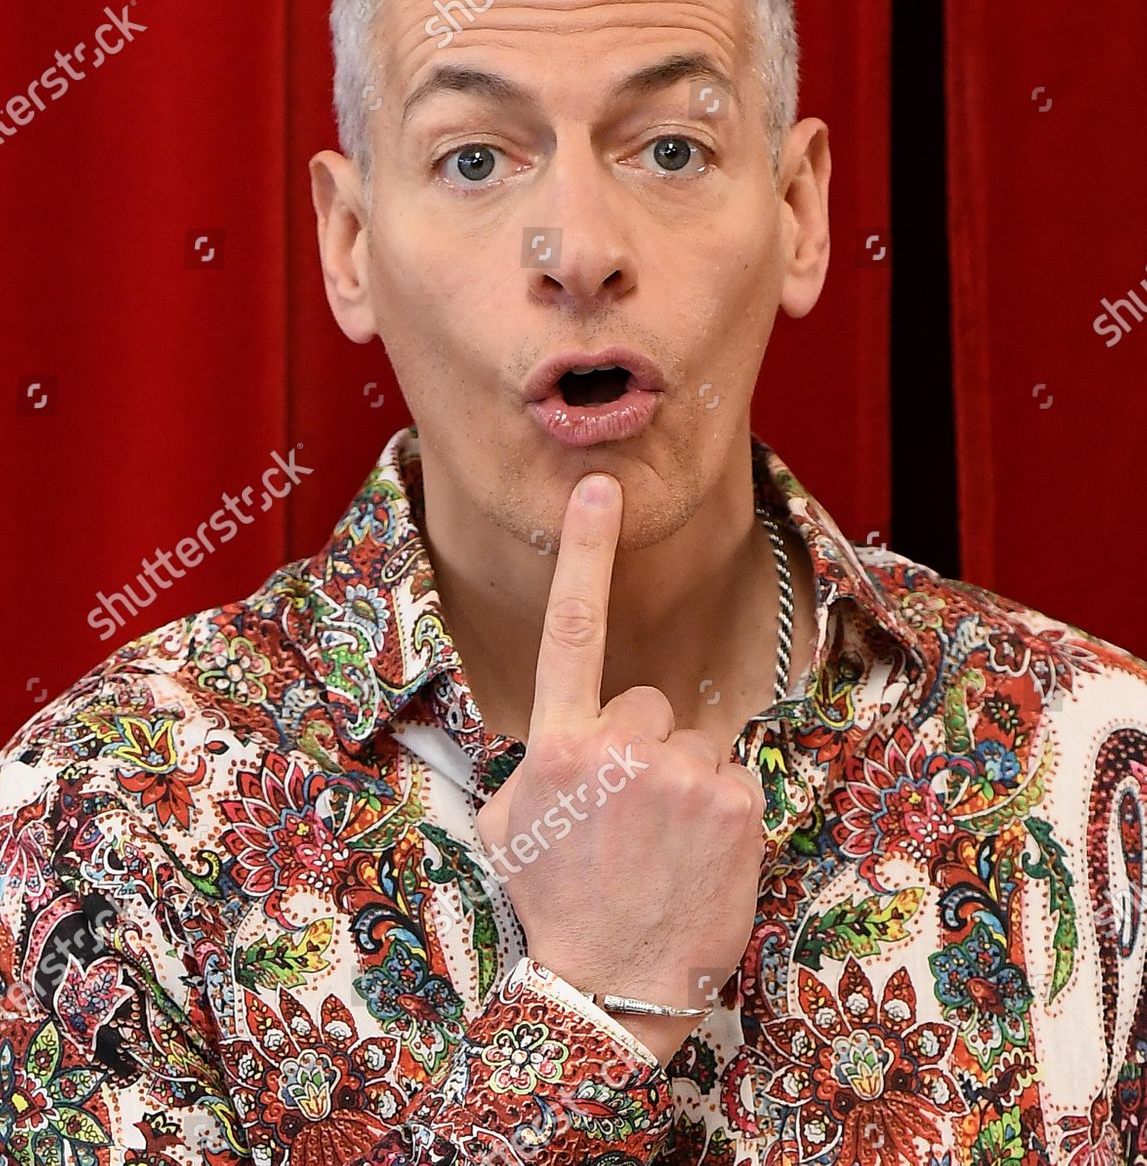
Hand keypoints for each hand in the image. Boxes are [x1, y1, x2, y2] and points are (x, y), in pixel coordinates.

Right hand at [475, 471, 765, 1064]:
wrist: (602, 998)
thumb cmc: (548, 912)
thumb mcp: (507, 829)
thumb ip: (534, 764)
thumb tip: (561, 742)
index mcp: (557, 745)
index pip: (572, 628)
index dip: (587, 551)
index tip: (600, 489)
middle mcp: (619, 746)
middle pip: (648, 705)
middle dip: (642, 749)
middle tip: (627, 824)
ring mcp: (681, 774)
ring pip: (693, 746)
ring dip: (684, 786)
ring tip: (660, 853)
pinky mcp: (735, 803)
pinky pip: (731, 779)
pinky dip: (721, 816)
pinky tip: (696, 863)